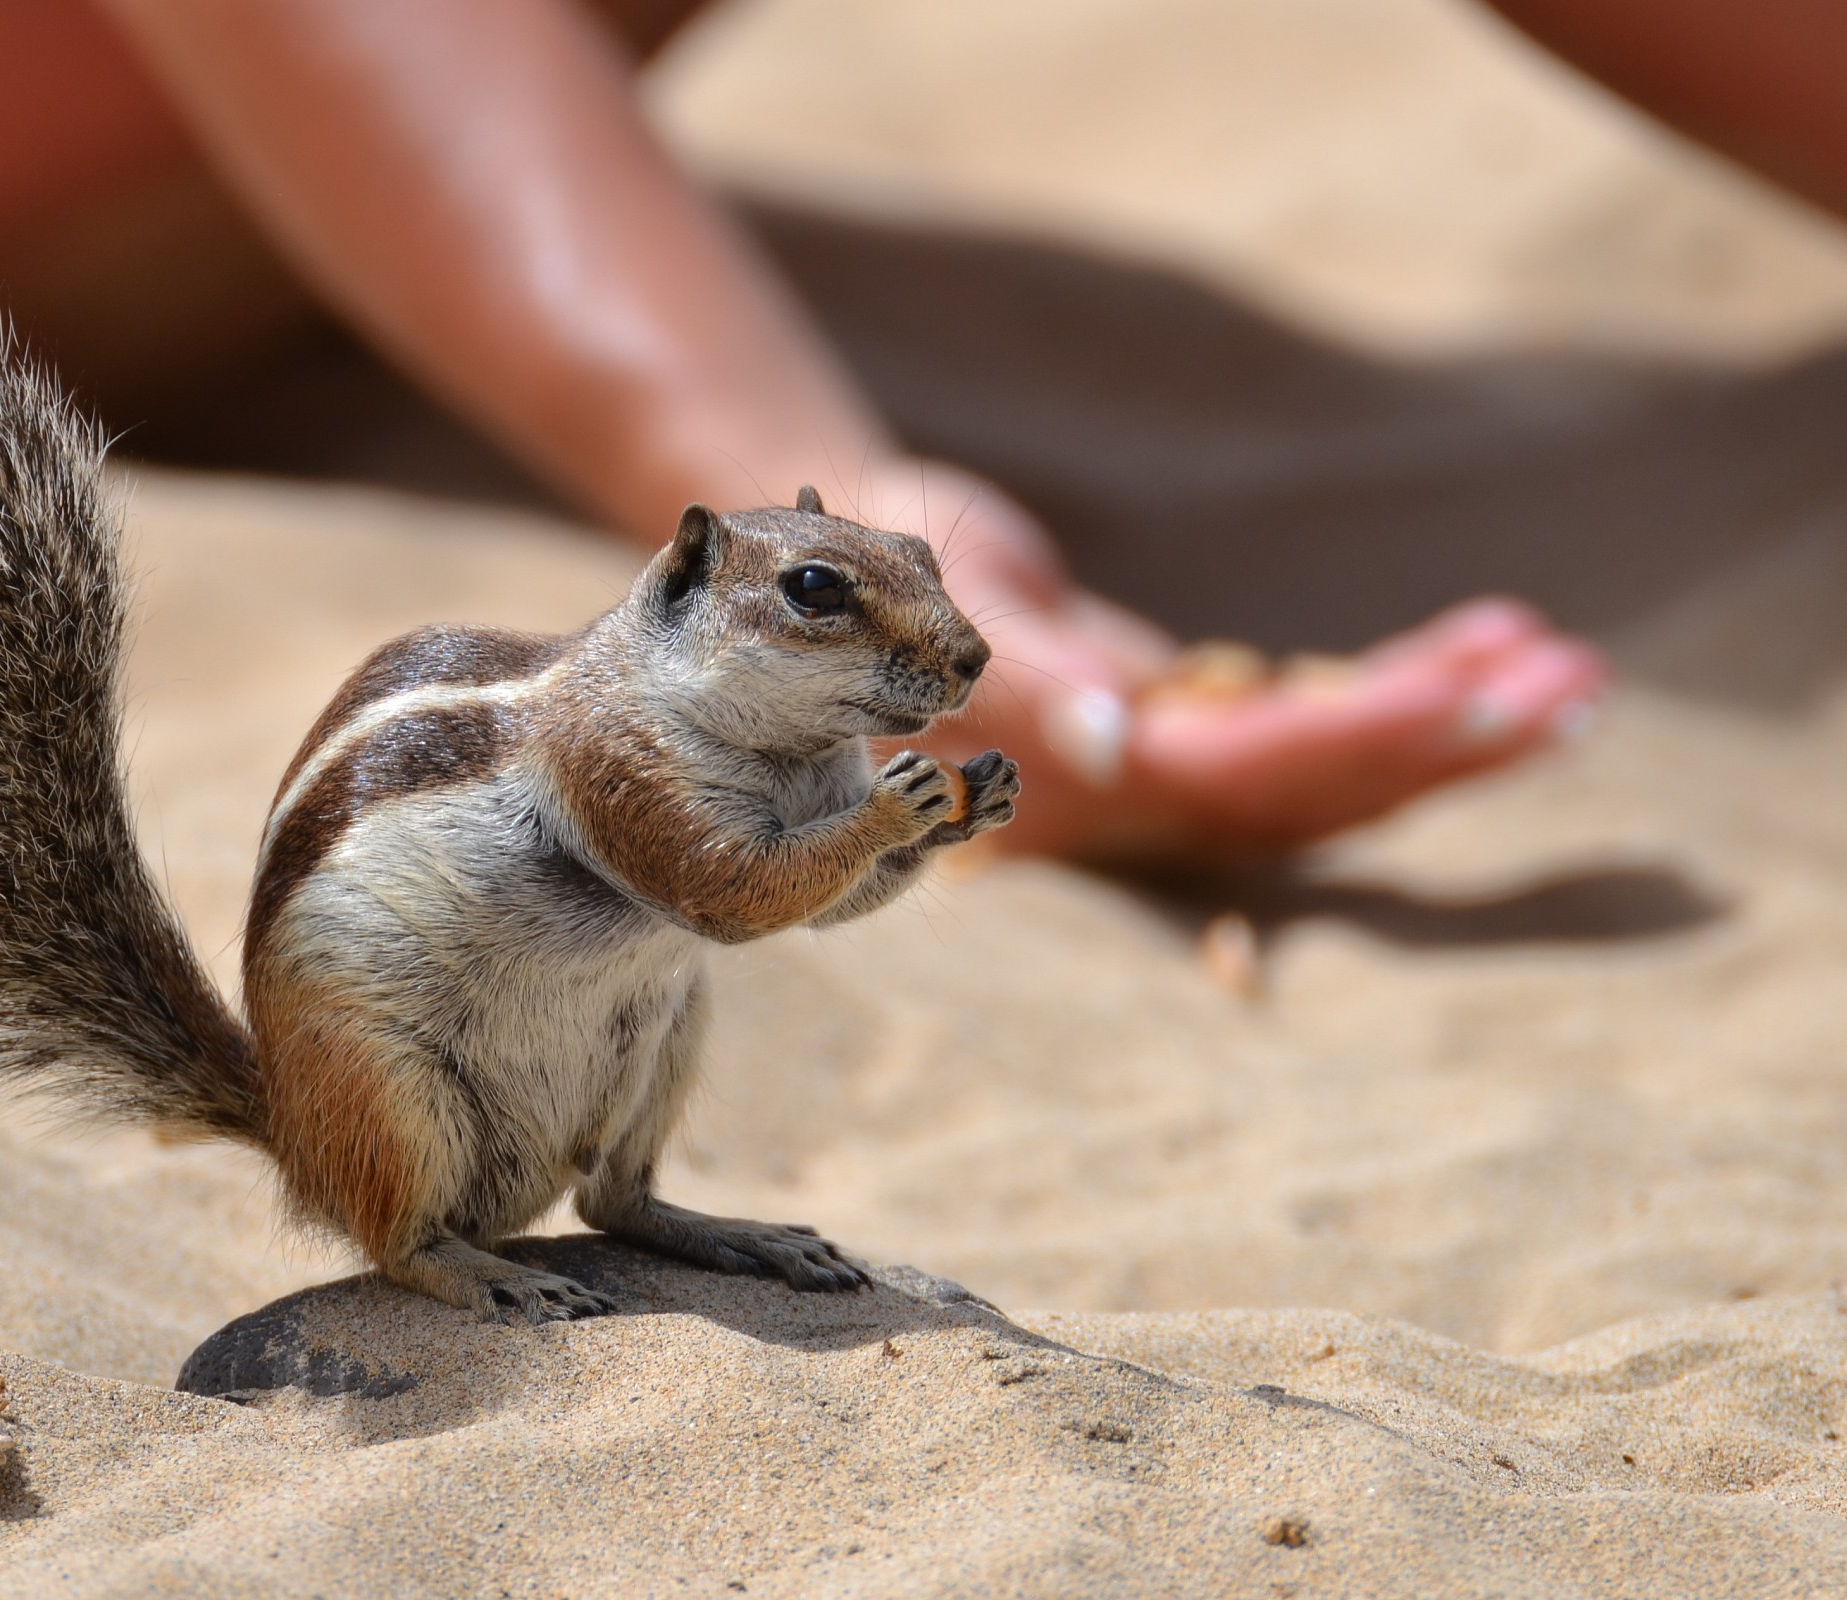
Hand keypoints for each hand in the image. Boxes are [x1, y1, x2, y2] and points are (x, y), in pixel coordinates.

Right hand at [856, 459, 1605, 860]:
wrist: (835, 592)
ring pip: (1329, 775)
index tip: (1475, 693)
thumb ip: (1020, 678)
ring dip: (1451, 731)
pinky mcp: (1188, 737)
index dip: (1359, 736)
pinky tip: (1483, 653)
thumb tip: (1119, 739)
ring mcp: (1167, 777)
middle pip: (1313, 790)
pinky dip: (1397, 699)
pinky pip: (1309, 736)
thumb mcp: (928, 606)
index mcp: (1078, 780)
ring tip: (1575, 678)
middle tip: (1578, 687)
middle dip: (1445, 742)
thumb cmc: (861, 586)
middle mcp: (1136, 801)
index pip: (1243, 768)